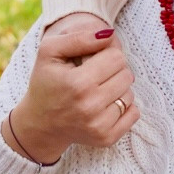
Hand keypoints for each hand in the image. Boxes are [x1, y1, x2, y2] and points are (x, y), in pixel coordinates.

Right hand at [6, 14, 136, 164]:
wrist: (40, 123)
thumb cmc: (46, 82)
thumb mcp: (50, 51)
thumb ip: (78, 37)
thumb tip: (109, 34)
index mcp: (77, 83)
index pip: (116, 57)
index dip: (106, 54)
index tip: (92, 60)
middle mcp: (90, 106)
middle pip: (126, 75)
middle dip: (113, 71)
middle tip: (94, 76)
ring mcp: (99, 126)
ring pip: (130, 94)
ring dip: (117, 89)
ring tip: (97, 91)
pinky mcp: (106, 138)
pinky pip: (134, 114)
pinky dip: (124, 108)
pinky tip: (104, 106)